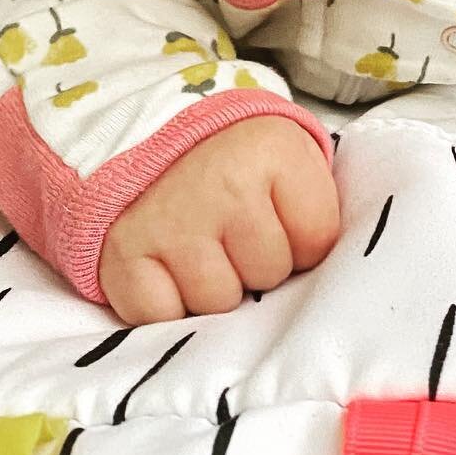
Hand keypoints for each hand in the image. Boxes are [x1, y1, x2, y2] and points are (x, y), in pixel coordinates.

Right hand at [99, 116, 339, 323]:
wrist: (153, 137)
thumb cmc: (239, 161)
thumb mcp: (292, 160)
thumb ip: (318, 210)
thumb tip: (332, 281)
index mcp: (273, 151)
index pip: (317, 243)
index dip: (303, 241)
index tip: (280, 216)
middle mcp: (221, 184)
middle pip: (268, 275)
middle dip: (257, 264)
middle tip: (234, 232)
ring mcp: (170, 221)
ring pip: (219, 303)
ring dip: (214, 286)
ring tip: (203, 247)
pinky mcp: (123, 253)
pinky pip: (162, 317)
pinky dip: (166, 304)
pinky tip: (168, 267)